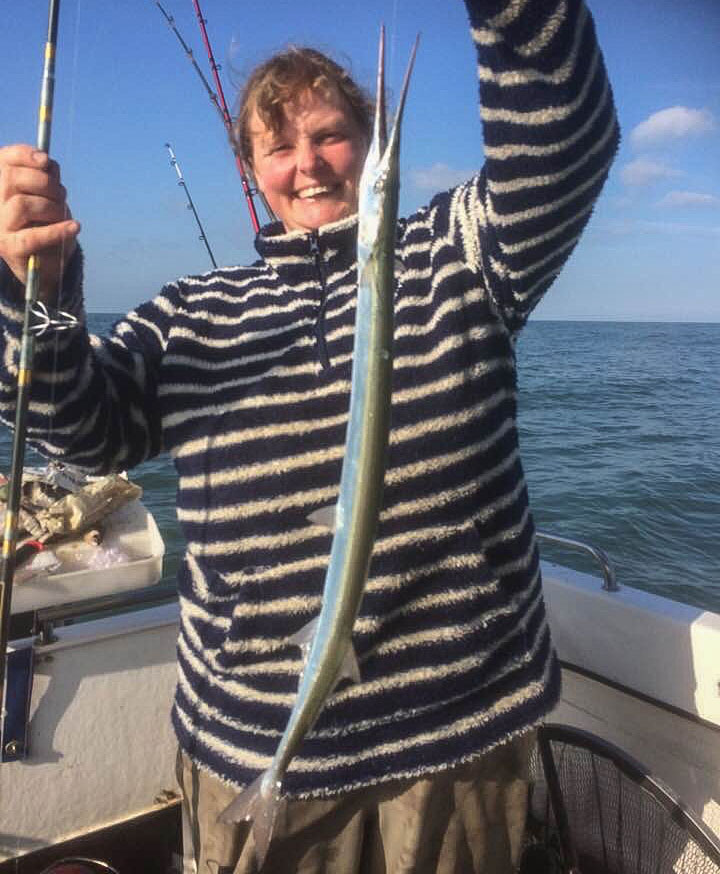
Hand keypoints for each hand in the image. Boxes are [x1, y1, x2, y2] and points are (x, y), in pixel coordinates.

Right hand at [0, 144, 80, 302]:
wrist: (46, 264)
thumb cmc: (47, 224)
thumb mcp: (48, 196)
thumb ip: (45, 177)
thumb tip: (47, 162)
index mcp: (0, 186)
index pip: (4, 159)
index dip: (24, 155)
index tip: (46, 160)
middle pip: (12, 179)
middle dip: (45, 183)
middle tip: (61, 195)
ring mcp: (0, 227)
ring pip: (22, 205)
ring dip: (51, 207)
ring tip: (63, 215)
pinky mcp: (11, 248)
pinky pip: (34, 236)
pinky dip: (57, 231)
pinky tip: (74, 227)